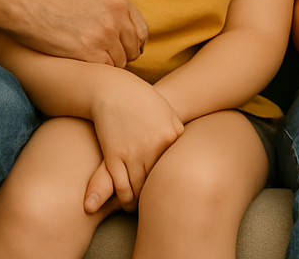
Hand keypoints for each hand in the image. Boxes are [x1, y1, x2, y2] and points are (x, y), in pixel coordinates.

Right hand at [0, 0, 148, 65]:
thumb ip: (110, 3)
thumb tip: (123, 21)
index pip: (140, 31)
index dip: (132, 43)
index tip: (123, 49)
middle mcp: (115, 17)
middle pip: (131, 49)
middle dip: (121, 55)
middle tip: (105, 58)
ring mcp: (103, 35)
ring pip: (118, 62)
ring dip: (107, 64)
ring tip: (90, 61)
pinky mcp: (87, 52)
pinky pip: (103, 70)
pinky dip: (96, 72)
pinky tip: (83, 66)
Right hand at [83, 73, 184, 213]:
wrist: (114, 90)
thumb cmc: (143, 100)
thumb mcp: (167, 113)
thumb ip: (177, 133)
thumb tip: (185, 153)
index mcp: (170, 135)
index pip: (177, 168)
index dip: (176, 182)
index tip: (177, 192)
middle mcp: (153, 147)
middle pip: (159, 182)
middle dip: (157, 195)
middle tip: (159, 205)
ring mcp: (132, 153)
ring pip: (139, 190)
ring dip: (140, 202)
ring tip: (141, 207)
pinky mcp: (114, 156)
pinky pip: (121, 187)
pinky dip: (125, 199)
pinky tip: (127, 202)